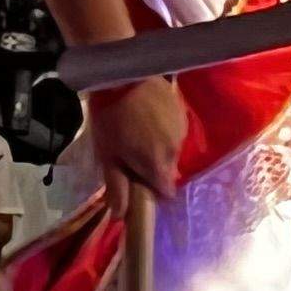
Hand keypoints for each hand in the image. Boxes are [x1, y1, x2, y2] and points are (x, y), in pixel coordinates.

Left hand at [85, 76, 186, 203]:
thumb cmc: (110, 118)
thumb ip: (117, 187)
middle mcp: (176, 150)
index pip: (166, 192)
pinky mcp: (182, 112)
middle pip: (168, 170)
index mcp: (157, 165)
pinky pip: (176, 131)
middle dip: (153, 166)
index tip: (139, 181)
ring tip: (139, 129)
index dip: (153, 190)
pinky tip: (149, 115)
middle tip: (132, 151)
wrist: (122, 74)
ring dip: (159, 146)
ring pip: (172, 149)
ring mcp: (182, 130)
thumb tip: (120, 217)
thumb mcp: (107, 155)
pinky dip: (164, 129)